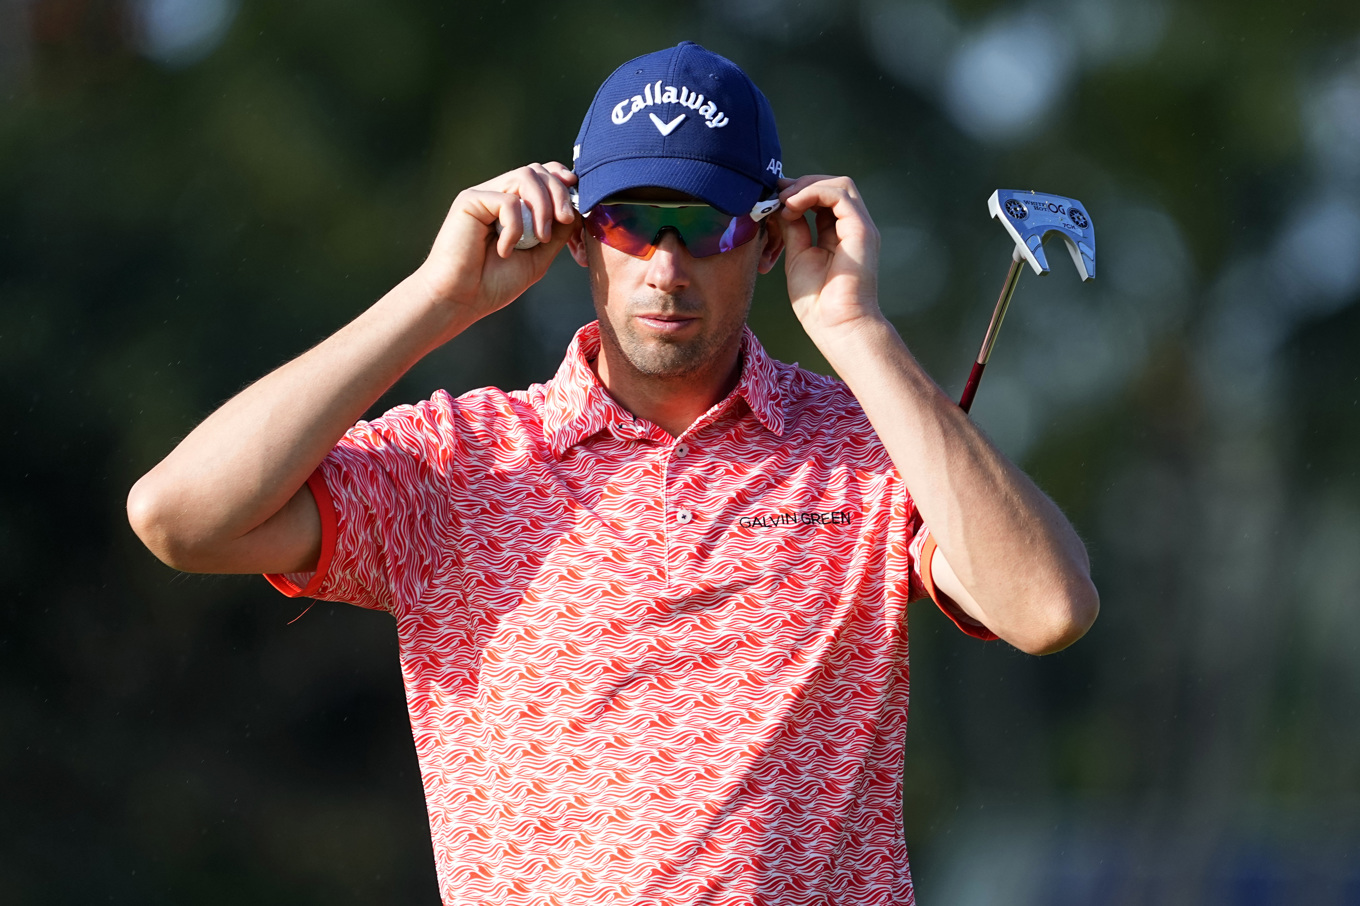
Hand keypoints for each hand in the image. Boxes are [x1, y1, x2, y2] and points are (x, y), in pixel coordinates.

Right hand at [413, 162, 579, 327]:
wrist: (462, 299)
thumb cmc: (495, 283)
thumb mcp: (538, 257)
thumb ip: (557, 233)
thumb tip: (577, 210)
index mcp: (515, 206)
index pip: (542, 176)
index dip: (561, 180)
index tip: (575, 198)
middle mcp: (499, 195)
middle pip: (538, 171)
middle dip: (560, 193)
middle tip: (564, 220)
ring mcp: (484, 195)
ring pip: (525, 176)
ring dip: (542, 206)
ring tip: (539, 238)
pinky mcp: (470, 200)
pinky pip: (507, 201)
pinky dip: (514, 228)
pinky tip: (504, 250)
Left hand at [777, 175, 882, 336]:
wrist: (837, 327)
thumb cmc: (817, 303)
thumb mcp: (798, 256)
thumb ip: (794, 229)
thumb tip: (783, 206)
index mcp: (838, 234)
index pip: (824, 199)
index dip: (799, 192)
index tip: (773, 197)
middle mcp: (853, 227)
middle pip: (833, 186)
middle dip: (802, 184)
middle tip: (776, 193)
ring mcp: (860, 227)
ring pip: (840, 185)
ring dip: (807, 186)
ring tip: (784, 200)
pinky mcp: (862, 230)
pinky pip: (839, 195)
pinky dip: (813, 192)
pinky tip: (793, 205)